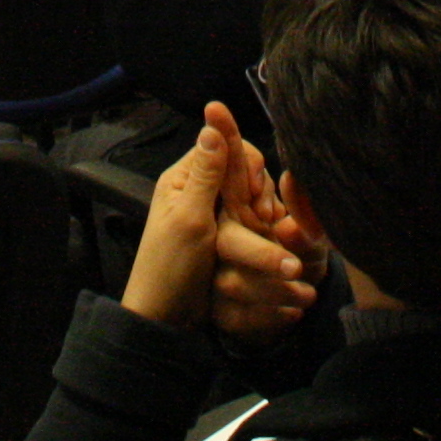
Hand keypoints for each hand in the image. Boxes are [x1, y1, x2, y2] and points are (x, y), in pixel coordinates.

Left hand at [124, 105, 312, 334]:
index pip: (224, 147)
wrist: (167, 318)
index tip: (257, 192)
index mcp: (183, 179)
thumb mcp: (191, 218)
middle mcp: (197, 191)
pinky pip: (248, 220)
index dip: (247, 163)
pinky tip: (273, 237)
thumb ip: (206, 173)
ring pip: (248, 196)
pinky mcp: (223, 237)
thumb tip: (211, 122)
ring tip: (273, 229)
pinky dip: (262, 226)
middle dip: (259, 189)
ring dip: (264, 209)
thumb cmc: (172, 267)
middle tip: (267, 217)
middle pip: (240, 172)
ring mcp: (211, 215)